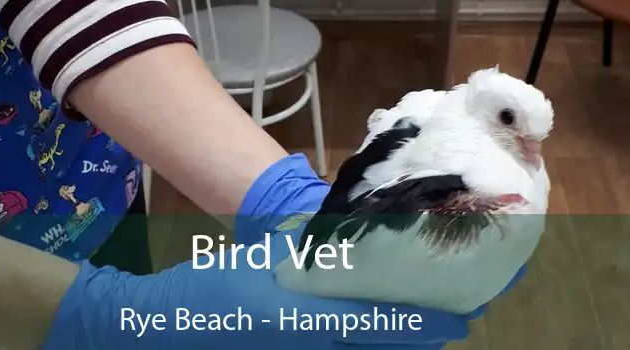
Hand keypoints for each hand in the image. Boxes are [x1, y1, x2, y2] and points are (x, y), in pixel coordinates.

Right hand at [42, 223, 472, 349]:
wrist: (166, 328)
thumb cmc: (212, 289)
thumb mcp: (262, 263)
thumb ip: (310, 255)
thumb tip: (352, 239)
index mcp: (310, 322)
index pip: (385, 327)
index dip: (428, 325)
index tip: (463, 317)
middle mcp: (313, 348)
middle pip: (383, 347)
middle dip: (420, 337)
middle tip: (452, 316)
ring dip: (395, 340)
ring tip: (423, 323)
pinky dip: (364, 343)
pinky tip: (369, 327)